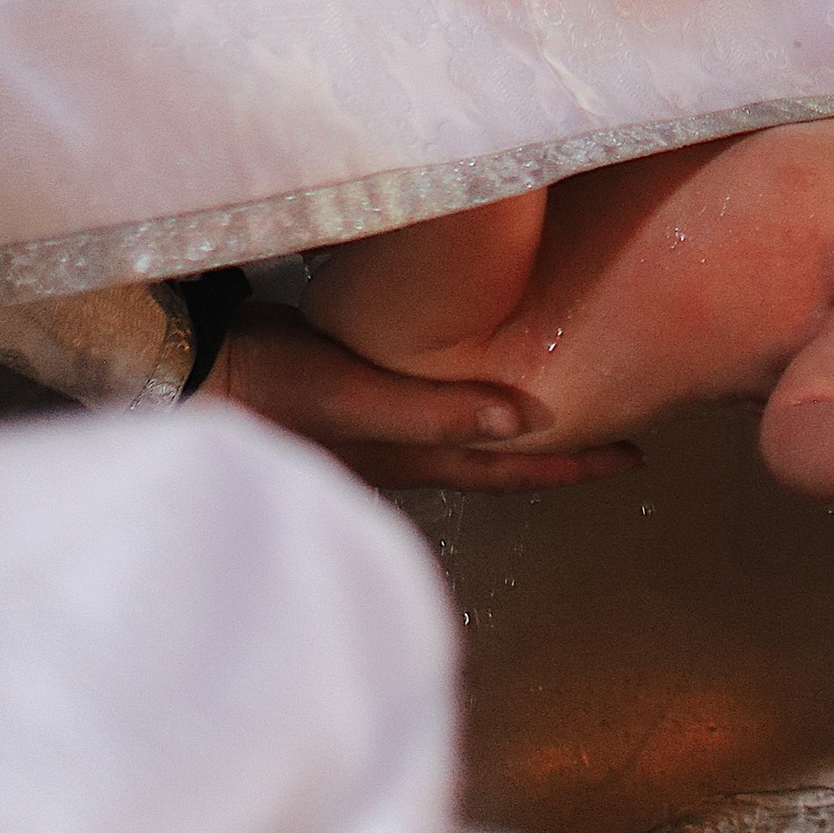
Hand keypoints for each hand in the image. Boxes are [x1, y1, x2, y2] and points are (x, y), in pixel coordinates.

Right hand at [210, 304, 640, 488]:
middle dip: (557, 449)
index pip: (511, 471)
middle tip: (621, 425)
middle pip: (499, 457)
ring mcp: (378, 424)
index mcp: (414, 459)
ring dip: (513, 418)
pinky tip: (473, 361)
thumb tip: (529, 418)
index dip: (572, 466)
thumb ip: (434, 411)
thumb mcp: (360, 399)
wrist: (198, 367)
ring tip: (561, 392)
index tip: (635, 459)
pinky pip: (430, 399)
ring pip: (466, 430)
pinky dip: (465, 391)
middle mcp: (405, 450)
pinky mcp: (355, 387)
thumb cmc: (279, 385)